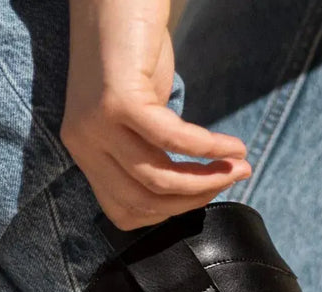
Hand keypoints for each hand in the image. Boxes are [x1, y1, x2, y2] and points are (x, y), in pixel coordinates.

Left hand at [63, 0, 250, 230]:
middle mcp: (83, 143)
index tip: (202, 196)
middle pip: (143, 200)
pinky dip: (208, 147)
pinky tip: (233, 146)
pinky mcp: (117, 100)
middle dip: (194, 198)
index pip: (125, 211)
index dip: (169, 212)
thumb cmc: (132, 48)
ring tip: (238, 167)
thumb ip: (149, 150)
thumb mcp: (136, 113)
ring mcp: (97, 123)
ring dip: (206, 178)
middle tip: (230, 181)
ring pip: (157, 177)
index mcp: (85, 152)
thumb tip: (187, 187)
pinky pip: (172, 139)